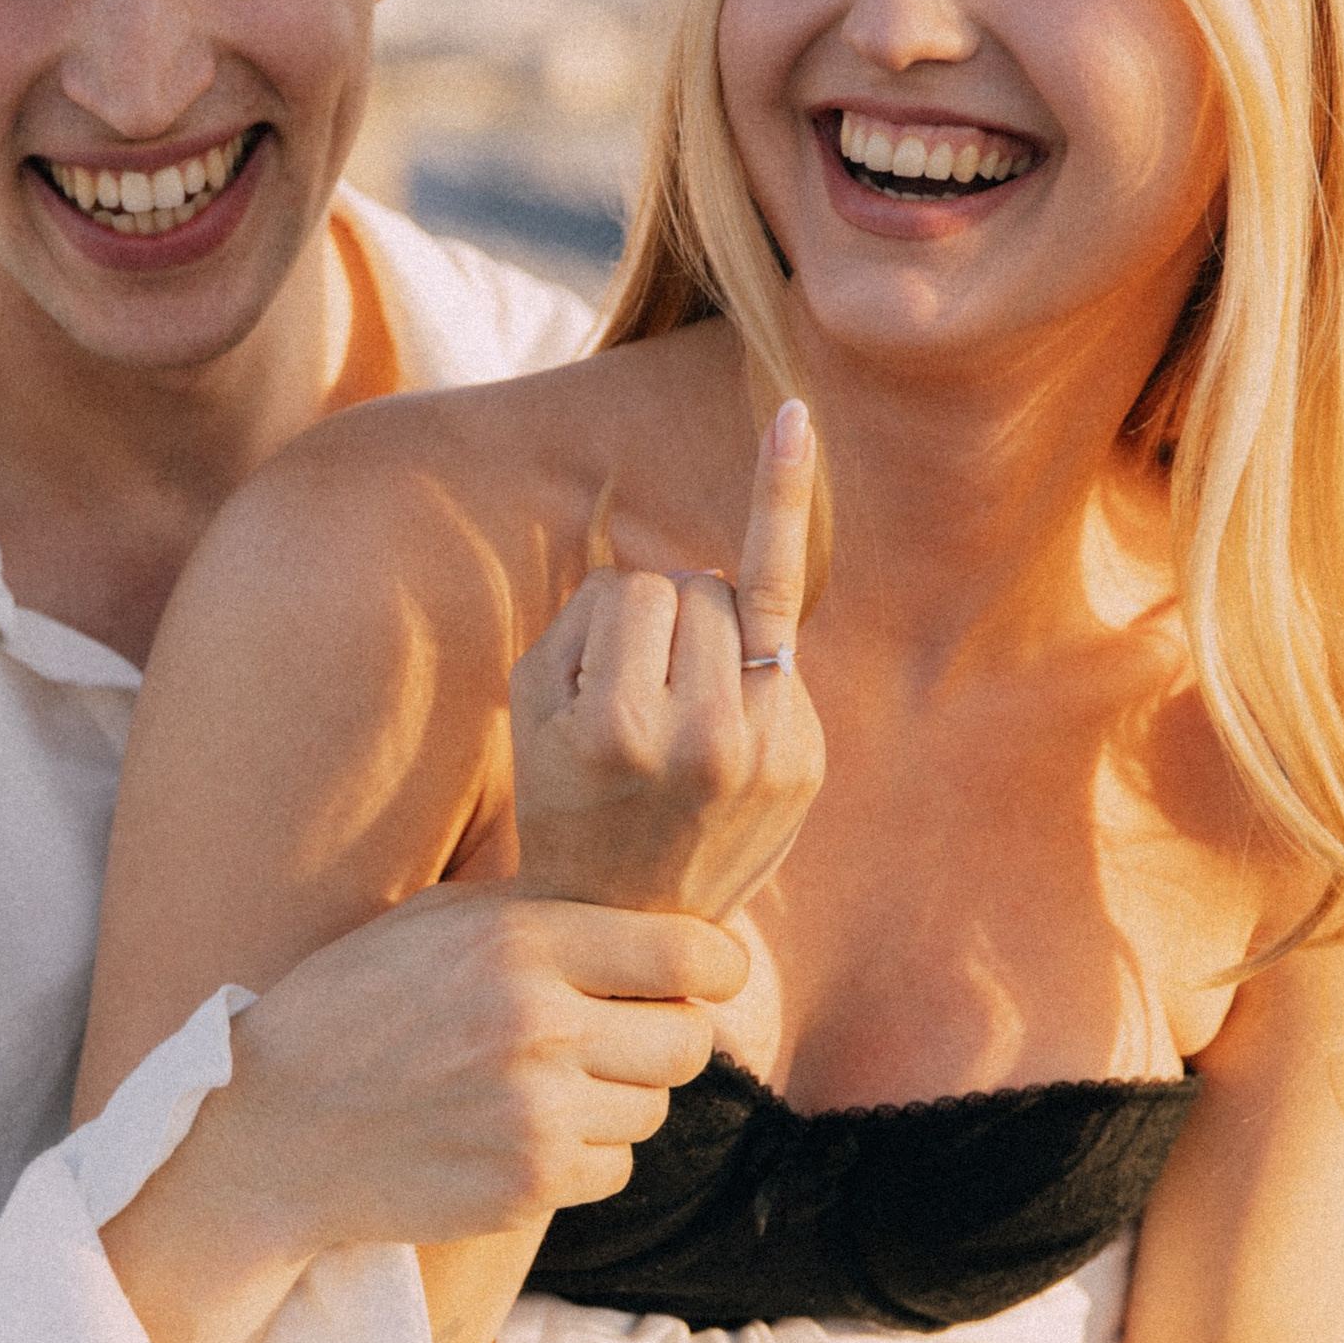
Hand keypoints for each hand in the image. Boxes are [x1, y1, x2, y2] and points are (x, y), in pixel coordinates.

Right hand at [197, 884, 746, 1257]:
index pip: (689, 954)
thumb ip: (543, 909)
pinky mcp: (526, 1187)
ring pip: (654, 1110)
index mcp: (520, 942)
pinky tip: (520, 1136)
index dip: (715, 966)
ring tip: (544, 1086)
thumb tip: (655, 909)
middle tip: (614, 1035)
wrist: (269, 1128)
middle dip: (665, 1036)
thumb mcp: (436, 923)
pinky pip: (615, 1169)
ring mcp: (536, 1115)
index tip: (704, 975)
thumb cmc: (354, 1008)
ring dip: (619, 1100)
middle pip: (689, 1040)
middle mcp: (537, 1026)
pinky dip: (584, 1157)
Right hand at [511, 397, 822, 921]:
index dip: (611, 625)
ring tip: (681, 711)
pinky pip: (783, 624)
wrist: (626, 920)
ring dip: (705, 630)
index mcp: (619, 729)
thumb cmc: (564, 798)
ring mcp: (768, 753)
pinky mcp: (806, 758)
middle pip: (692, 590)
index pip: (635, 593)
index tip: (597, 690)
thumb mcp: (537, 702)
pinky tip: (791, 422)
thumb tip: (663, 563)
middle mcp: (705, 742)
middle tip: (640, 702)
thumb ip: (586, 615)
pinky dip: (780, 509)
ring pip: (735, 603)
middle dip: (662, 622)